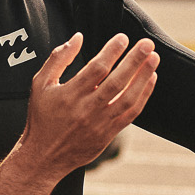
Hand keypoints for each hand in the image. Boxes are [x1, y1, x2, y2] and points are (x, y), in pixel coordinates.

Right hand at [19, 32, 158, 181]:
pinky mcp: (108, 134)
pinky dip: (143, 96)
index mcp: (70, 94)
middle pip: (117, 81)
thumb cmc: (41, 118)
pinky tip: (150, 80)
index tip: (123, 38)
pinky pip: (131, 114)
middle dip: (135, 60)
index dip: (112, 51)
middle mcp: (86, 109)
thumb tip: (78, 37)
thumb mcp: (40, 84)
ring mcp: (100, 123)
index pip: (97, 68)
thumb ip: (59, 58)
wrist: (43, 156)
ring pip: (128, 98)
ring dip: (143, 77)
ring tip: (154, 59)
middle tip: (148, 43)